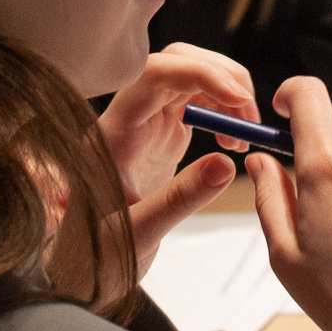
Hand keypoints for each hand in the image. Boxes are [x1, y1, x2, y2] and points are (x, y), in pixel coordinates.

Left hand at [98, 43, 254, 274]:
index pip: (153, 74)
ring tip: (243, 135)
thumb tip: (226, 165)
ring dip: (226, 93)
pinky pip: (194, 101)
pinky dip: (222, 111)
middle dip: (221, 77)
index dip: (200, 74)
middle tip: (250, 120)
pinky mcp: (160, 134)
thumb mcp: (138, 233)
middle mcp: (128, 117)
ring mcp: (144, 122)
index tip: (240, 99)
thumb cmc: (96, 253)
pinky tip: (230, 143)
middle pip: (176, 62)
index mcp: (113, 132)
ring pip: (189, 76)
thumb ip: (179, 200)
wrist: (81, 267)